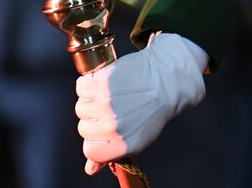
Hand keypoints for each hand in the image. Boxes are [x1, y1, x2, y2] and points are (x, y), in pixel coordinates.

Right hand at [76, 32, 207, 173]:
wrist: (170, 81)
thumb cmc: (154, 110)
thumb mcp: (137, 139)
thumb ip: (111, 153)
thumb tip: (90, 170)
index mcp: (119, 146)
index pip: (89, 150)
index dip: (99, 138)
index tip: (112, 127)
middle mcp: (109, 128)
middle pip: (84, 128)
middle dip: (97, 119)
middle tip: (119, 107)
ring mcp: (103, 104)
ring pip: (81, 107)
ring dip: (93, 100)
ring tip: (116, 94)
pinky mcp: (100, 82)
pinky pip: (82, 87)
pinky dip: (91, 83)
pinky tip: (110, 82)